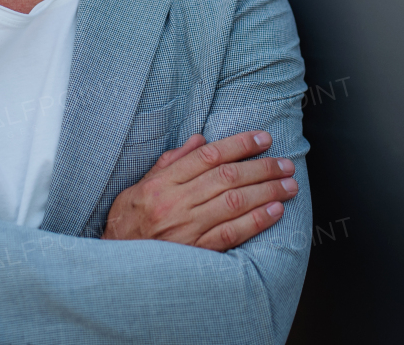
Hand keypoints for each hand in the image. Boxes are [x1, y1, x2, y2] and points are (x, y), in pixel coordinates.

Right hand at [102, 130, 297, 251]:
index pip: (208, 156)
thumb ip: (171, 162)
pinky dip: (256, 220)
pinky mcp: (196, 252)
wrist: (114, 265)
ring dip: (267, 191)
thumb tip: (200, 141)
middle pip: (227, 177)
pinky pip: (231, 233)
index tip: (263, 138)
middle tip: (285, 162)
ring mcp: (186, 229)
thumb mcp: (140, 185)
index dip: (239, 144)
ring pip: (234, 203)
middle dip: (261, 167)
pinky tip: (275, 211)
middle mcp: (175, 203)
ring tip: (288, 184)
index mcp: (162, 183)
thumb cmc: (128, 223)